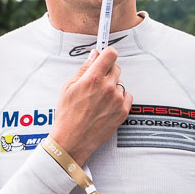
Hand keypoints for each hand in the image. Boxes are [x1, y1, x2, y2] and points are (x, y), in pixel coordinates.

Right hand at [50, 48, 131, 164]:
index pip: (110, 54)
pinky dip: (119, 99)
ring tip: (98, 99)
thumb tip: (94, 55)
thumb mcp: (68, 87)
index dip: (107, 53)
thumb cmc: (67, 114)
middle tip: (97, 82)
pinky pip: (127, 96)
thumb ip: (84, 69)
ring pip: (119, 84)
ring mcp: (117, 100)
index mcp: (93, 78)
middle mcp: (107, 87)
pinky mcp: (122, 112)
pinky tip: (107, 106)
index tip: (104, 56)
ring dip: (112, 87)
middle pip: (116, 67)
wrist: (72, 140)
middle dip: (107, 71)